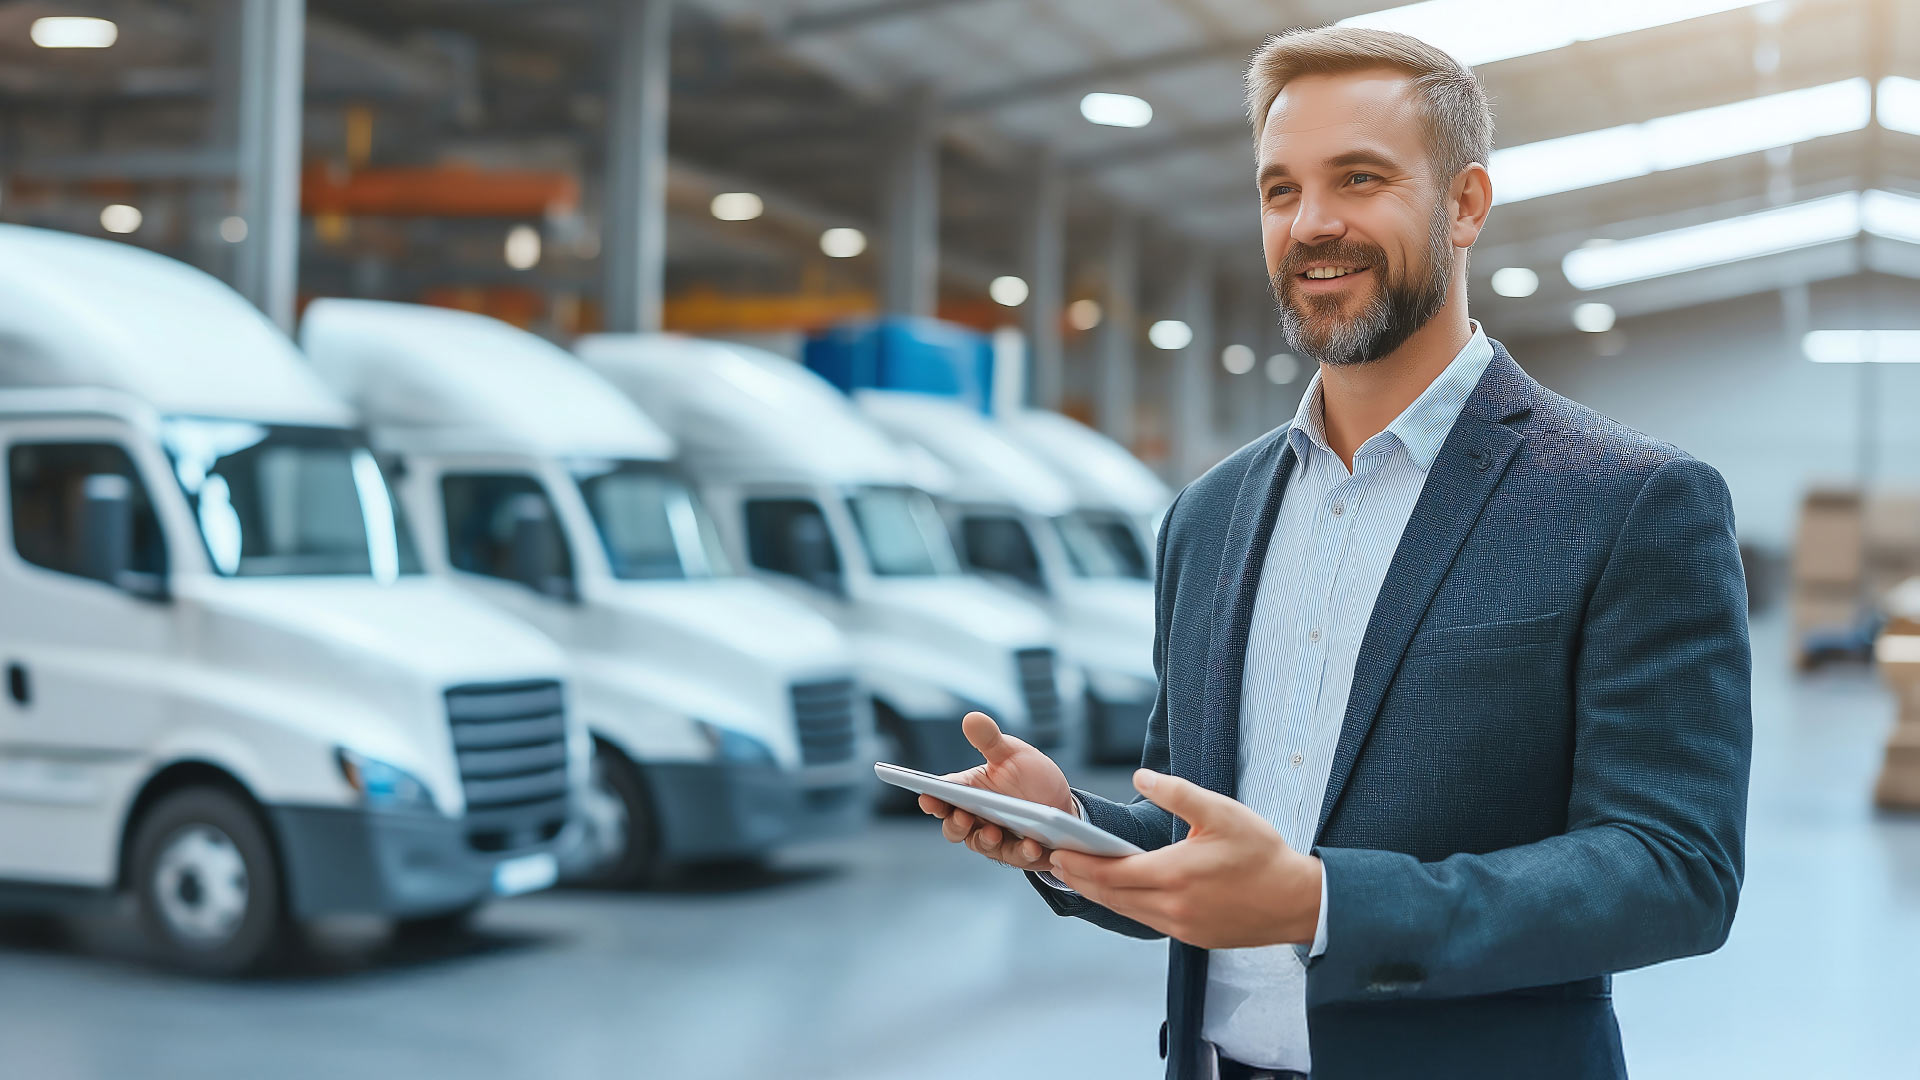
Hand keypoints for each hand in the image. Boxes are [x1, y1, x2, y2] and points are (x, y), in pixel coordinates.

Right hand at [917, 711, 1071, 872]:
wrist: (1063, 803)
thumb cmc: (1030, 776)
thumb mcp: (1013, 754)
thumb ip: (990, 740)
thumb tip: (971, 718)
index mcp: (969, 790)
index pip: (943, 795)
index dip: (932, 798)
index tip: (927, 798)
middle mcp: (976, 817)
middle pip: (953, 826)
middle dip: (955, 824)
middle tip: (963, 817)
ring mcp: (994, 838)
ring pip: (980, 844)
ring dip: (986, 840)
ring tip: (995, 832)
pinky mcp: (1016, 853)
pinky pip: (1015, 856)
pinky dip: (1022, 851)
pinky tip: (1032, 845)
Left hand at [1047, 769, 1321, 949]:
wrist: (1298, 901)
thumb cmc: (1263, 854)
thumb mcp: (1221, 812)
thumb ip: (1177, 793)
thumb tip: (1142, 776)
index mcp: (1174, 874)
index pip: (1111, 872)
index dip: (1080, 863)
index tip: (1057, 851)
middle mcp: (1172, 907)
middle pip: (1111, 895)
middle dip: (1080, 878)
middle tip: (1056, 862)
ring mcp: (1181, 926)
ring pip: (1126, 911)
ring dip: (1099, 894)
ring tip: (1078, 875)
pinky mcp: (1191, 937)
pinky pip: (1147, 920)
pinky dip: (1125, 905)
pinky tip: (1120, 892)